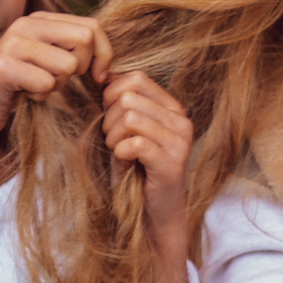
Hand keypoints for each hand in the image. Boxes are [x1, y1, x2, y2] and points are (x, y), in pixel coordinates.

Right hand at [0, 12, 112, 200]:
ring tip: (37, 86)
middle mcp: (26, 25)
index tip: (98, 75)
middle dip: (81, 67)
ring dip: (59, 84)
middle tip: (61, 80)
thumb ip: (72, 49)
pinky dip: (41, 95)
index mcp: (40, 20)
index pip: (93, 26)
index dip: (103, 54)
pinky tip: (23, 94)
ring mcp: (14, 44)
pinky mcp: (4, 67)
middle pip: (85, 39)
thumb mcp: (48, 61)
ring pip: (68, 64)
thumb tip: (109, 56)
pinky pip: (47, 83)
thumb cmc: (18, 86)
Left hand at [101, 71, 193, 225]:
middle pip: (128, 98)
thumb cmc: (138, 166)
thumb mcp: (132, 129)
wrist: (156, 208)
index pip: (136, 78)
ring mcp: (180, 142)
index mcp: (173, 108)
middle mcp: (181, 121)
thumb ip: (123, 102)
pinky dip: (120, 153)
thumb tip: (101, 73)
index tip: (109, 115)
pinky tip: (126, 163)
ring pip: (129, 118)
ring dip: (114, 138)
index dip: (112, 93)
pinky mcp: (171, 163)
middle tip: (115, 141)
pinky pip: (134, 143)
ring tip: (120, 152)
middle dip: (109, 120)